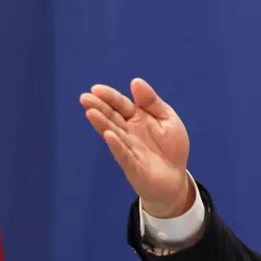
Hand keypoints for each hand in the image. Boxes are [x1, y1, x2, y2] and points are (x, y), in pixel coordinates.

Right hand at [81, 78, 192, 217]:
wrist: (175, 178)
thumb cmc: (171, 147)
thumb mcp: (167, 118)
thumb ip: (152, 102)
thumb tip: (135, 81)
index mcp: (137, 118)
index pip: (120, 104)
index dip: (109, 96)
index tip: (96, 89)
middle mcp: (129, 132)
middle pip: (112, 117)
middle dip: (98, 107)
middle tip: (84, 98)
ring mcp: (128, 149)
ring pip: (113, 134)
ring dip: (102, 124)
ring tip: (90, 113)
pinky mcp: (132, 166)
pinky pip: (123, 155)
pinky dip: (116, 145)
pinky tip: (109, 135)